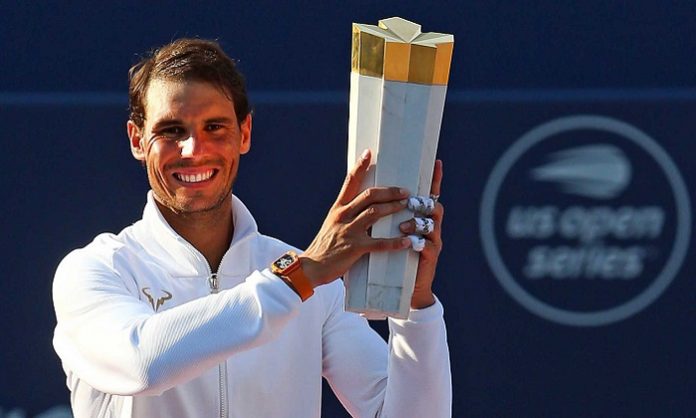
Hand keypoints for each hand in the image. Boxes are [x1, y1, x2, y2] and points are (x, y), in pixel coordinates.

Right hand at [300, 150, 411, 286]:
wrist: (310, 267)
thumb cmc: (324, 247)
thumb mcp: (331, 225)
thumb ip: (345, 215)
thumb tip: (362, 206)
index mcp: (338, 209)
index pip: (349, 182)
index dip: (359, 167)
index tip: (368, 153)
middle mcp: (342, 216)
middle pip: (369, 195)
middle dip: (389, 191)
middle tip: (405, 191)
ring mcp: (348, 231)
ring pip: (374, 213)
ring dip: (393, 208)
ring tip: (407, 206)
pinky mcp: (354, 248)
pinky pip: (378, 243)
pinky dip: (394, 242)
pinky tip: (406, 241)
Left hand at [399, 160, 443, 308]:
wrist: (405, 287)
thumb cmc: (394, 256)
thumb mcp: (390, 232)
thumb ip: (386, 215)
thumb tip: (370, 193)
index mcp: (420, 217)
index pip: (429, 194)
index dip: (435, 179)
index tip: (436, 162)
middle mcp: (430, 226)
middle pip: (432, 205)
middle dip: (421, 201)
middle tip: (408, 201)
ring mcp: (433, 241)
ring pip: (431, 224)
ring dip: (417, 222)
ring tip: (403, 226)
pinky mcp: (430, 257)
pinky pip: (428, 246)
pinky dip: (418, 242)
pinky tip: (410, 243)